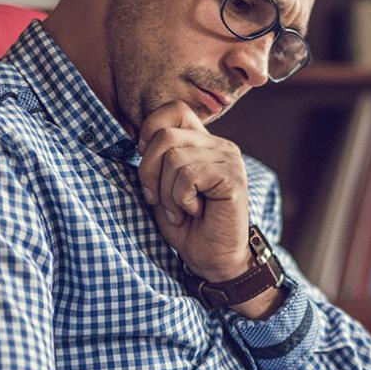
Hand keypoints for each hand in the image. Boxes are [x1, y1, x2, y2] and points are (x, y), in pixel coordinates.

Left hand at [136, 101, 250, 280]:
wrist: (213, 259)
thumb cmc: (187, 225)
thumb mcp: (162, 186)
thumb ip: (156, 159)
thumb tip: (137, 140)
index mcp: (205, 143)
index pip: (174, 110)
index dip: (151, 132)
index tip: (150, 169)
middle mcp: (221, 146)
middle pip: (165, 135)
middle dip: (149, 173)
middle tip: (158, 201)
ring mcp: (230, 160)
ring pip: (174, 157)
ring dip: (167, 193)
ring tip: (180, 210)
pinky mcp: (233, 178)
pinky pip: (188, 175)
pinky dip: (181, 199)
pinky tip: (194, 212)